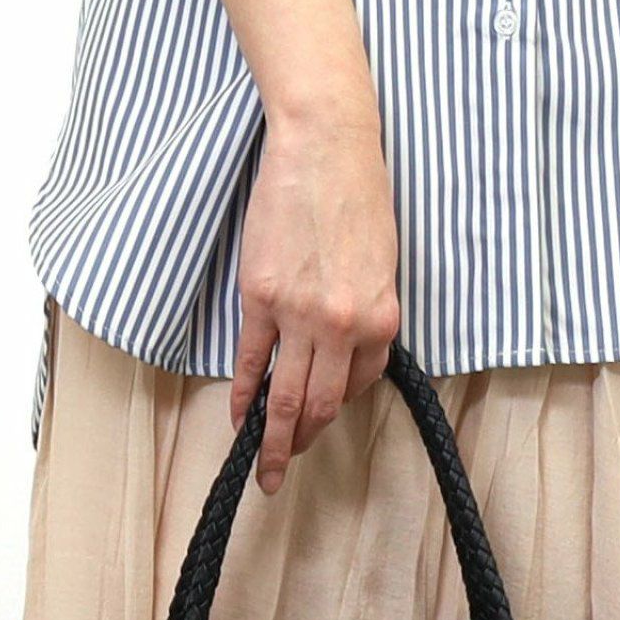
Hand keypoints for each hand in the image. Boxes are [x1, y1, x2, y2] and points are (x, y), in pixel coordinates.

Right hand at [233, 100, 400, 494]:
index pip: (360, 384)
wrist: (328, 146)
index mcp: (381, 318)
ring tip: (263, 467)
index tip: (321, 422)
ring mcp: (301, 314)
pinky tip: (237, 418)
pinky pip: (251, 361)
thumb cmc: (360, 195)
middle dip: (303, 445)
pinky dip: (242, 394)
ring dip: (274, 439)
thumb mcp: (382, 263)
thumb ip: (367, 311)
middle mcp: (344, 325)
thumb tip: (344, 348)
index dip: (338, 407)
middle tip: (284, 472)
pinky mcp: (262, 297)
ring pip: (287, 396)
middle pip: (323, 405)